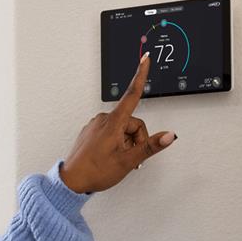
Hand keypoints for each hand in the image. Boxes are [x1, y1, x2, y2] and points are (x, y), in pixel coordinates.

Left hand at [60, 51, 175, 193]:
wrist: (72, 181)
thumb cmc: (95, 171)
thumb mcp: (128, 160)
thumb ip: (151, 146)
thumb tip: (169, 136)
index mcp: (113, 122)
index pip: (132, 94)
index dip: (141, 75)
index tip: (145, 59)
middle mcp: (103, 119)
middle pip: (132, 122)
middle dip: (137, 139)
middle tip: (131, 157)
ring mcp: (96, 125)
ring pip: (123, 129)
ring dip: (127, 143)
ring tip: (119, 159)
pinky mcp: (92, 132)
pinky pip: (111, 133)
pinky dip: (117, 143)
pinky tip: (111, 156)